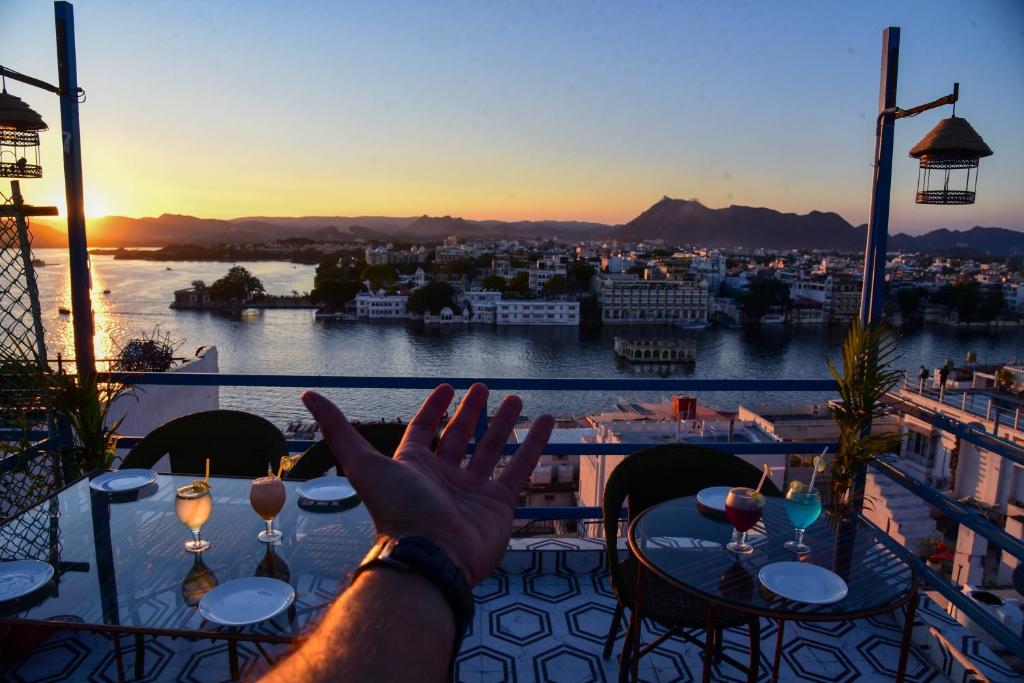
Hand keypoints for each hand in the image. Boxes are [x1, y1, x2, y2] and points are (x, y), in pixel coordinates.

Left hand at [302, 383, 553, 585]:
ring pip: (491, 449)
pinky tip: (545, 421)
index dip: (434, 408)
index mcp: (414, 466)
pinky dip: (534, 445)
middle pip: (459, 437)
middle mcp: (443, 478)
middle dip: (470, 413)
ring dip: (502, 424)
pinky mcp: (500, 504)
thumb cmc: (398, 511)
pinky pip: (520, 468)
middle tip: (483, 388)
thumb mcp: (364, 463)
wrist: (431, 557)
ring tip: (515, 398)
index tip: (448, 387)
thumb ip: (338, 430)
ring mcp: (473, 492)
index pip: (425, 430)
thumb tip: (308, 395)